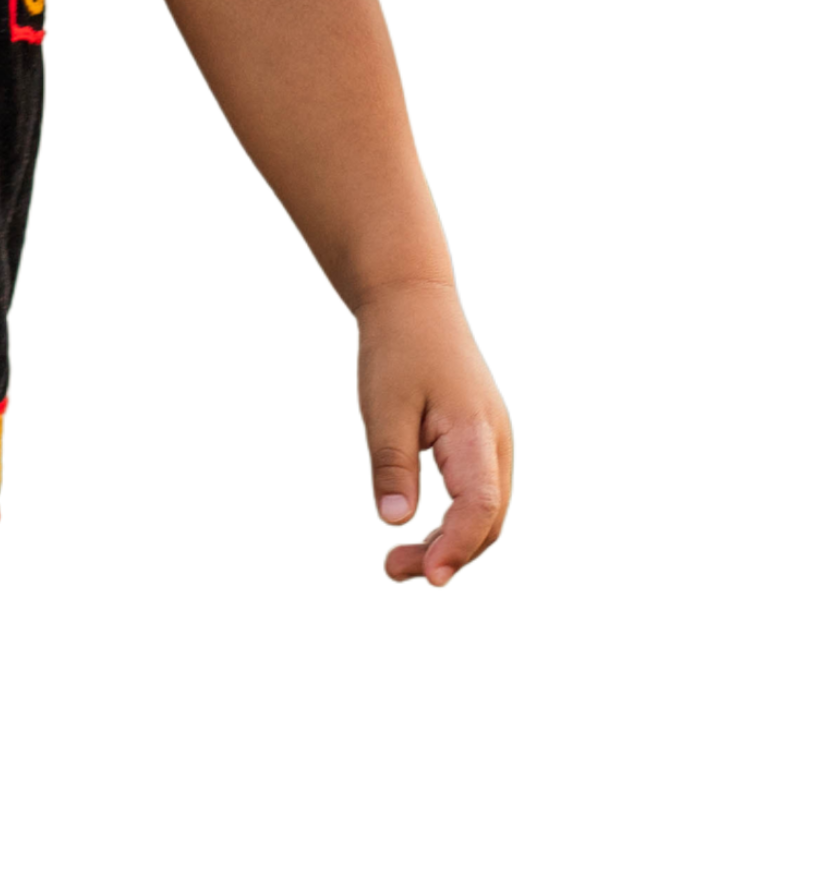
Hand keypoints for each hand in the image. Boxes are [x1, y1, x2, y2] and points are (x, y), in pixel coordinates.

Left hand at [355, 281, 514, 590]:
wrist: (413, 303)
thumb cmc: (398, 351)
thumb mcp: (383, 408)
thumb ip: (391, 466)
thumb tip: (395, 522)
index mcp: (476, 434)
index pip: (479, 507)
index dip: (456, 546)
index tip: (429, 577)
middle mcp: (495, 445)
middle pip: (487, 522)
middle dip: (447, 555)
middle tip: (391, 571)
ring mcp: (491, 446)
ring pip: (484, 515)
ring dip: (448, 544)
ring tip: (396, 563)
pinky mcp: (478, 446)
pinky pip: (475, 498)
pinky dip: (451, 525)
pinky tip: (418, 536)